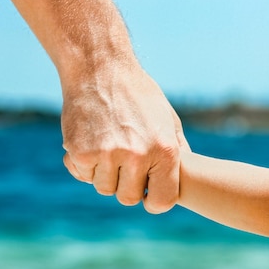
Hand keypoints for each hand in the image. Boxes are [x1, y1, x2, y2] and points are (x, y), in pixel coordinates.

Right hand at [61, 64, 188, 213]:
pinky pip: (83, 174)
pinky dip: (84, 164)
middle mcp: (137, 156)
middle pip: (128, 198)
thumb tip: (187, 177)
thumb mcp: (167, 119)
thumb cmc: (137, 94)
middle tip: (122, 164)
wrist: (100, 68)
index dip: (153, 200)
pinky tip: (90, 141)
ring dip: (104, 174)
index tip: (146, 193)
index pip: (162, 200)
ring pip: (104, 188)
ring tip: (107, 147)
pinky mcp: (81, 152)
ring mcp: (107, 155)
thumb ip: (177, 150)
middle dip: (125, 185)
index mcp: (164, 150)